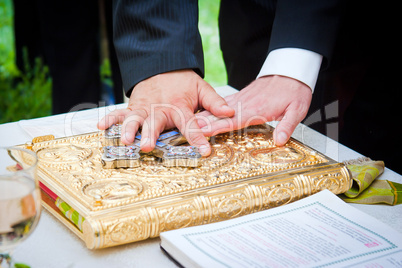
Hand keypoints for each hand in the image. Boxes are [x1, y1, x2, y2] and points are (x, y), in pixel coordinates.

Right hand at [97, 70, 234, 155]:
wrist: (163, 65)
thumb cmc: (183, 82)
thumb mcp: (201, 88)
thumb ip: (214, 101)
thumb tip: (230, 112)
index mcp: (180, 106)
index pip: (191, 124)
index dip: (197, 138)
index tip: (204, 151)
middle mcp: (161, 109)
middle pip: (156, 123)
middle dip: (151, 135)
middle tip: (148, 147)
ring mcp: (145, 108)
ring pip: (135, 119)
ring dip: (128, 130)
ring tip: (124, 140)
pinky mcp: (133, 107)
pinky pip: (120, 113)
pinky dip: (110, 119)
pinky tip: (100, 126)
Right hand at [196, 75, 311, 145]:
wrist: (291, 72)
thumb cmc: (295, 91)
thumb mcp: (297, 109)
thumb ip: (287, 125)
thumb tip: (280, 140)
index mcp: (258, 109)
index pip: (234, 120)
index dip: (218, 127)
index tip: (203, 131)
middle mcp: (246, 104)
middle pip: (221, 115)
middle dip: (205, 123)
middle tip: (189, 129)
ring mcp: (242, 99)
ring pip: (219, 109)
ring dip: (205, 116)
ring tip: (191, 123)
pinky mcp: (242, 96)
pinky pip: (224, 103)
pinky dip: (212, 108)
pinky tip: (203, 113)